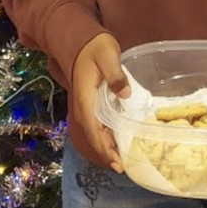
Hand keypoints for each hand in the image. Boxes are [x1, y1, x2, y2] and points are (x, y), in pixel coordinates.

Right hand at [72, 33, 130, 173]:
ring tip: (123, 159)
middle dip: (107, 153)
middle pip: (94, 136)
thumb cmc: (95, 47)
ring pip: (95, 131)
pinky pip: (98, 123)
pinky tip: (118, 139)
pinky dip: (107, 134)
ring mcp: (87, 104)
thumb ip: (115, 75)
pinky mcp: (91, 101)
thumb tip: (125, 95)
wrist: (81, 40)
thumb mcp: (107, 56)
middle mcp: (84, 106)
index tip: (116, 163)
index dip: (104, 149)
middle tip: (123, 168)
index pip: (93, 130)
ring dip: (107, 146)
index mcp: (86, 98)